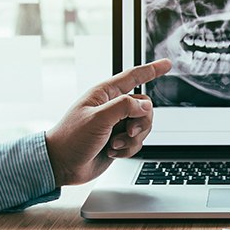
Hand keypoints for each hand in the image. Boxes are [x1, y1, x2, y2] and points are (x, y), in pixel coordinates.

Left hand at [45, 58, 171, 185]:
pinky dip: (127, 149)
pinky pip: (137, 142)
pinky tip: (112, 152)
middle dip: (140, 122)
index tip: (167, 64)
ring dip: (132, 138)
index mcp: (105, 94)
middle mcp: (112, 107)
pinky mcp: (118, 141)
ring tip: (114, 144)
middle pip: (144, 107)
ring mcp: (116, 124)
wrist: (62, 165)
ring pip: (143, 126)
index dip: (152, 70)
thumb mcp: (98, 118)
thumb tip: (145, 106)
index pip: (133, 77)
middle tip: (128, 131)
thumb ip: (124, 107)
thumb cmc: (72, 138)